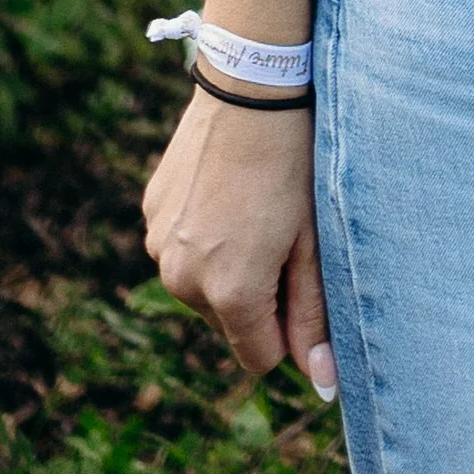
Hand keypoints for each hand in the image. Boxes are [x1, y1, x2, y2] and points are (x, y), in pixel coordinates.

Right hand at [142, 90, 336, 396]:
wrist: (253, 87)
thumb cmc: (296, 167)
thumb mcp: (314, 243)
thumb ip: (313, 318)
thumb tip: (322, 386)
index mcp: (229, 294)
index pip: (259, 357)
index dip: (288, 329)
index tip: (302, 282)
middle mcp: (182, 279)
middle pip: (229, 319)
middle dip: (257, 292)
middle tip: (283, 231)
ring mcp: (158, 245)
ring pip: (202, 282)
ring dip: (227, 262)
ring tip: (254, 205)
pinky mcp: (150, 212)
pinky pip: (181, 245)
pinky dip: (204, 231)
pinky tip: (227, 187)